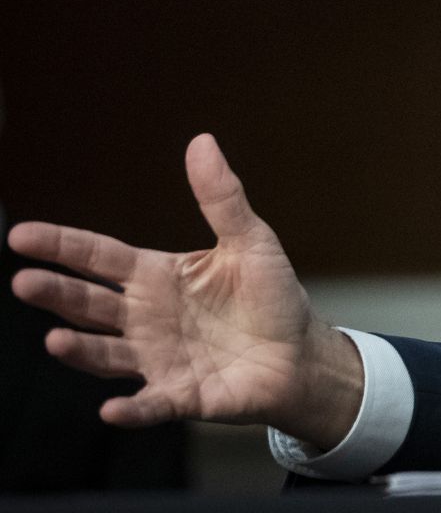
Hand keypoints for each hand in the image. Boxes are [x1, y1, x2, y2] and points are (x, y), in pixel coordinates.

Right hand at [8, 134, 364, 446]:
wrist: (301, 355)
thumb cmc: (272, 297)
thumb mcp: (251, 241)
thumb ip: (221, 198)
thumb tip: (201, 141)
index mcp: (158, 277)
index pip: (99, 258)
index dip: (62, 246)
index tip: (21, 236)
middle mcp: (146, 318)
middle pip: (90, 305)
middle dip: (57, 294)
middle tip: (24, 282)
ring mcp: (158, 359)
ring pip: (106, 355)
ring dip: (80, 350)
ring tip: (54, 340)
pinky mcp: (182, 396)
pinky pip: (150, 404)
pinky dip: (132, 409)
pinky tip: (113, 409)